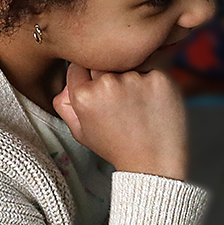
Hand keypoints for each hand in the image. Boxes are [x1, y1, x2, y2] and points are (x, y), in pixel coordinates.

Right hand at [52, 63, 187, 178]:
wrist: (153, 163)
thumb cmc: (117, 146)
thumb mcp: (80, 132)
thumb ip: (64, 103)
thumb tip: (69, 79)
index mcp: (83, 96)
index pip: (78, 67)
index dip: (88, 79)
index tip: (99, 92)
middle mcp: (106, 84)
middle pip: (102, 61)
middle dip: (108, 74)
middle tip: (120, 99)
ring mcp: (134, 79)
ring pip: (127, 61)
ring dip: (131, 74)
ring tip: (138, 102)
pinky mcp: (159, 77)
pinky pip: (152, 65)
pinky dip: (152, 79)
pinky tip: (153, 100)